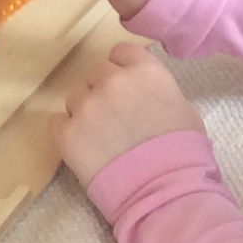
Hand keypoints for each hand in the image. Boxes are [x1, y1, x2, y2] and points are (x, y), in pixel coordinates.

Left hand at [53, 42, 204, 185]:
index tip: (127, 88)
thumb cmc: (184, 153)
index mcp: (145, 71)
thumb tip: (146, 93)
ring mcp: (87, 106)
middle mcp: (113, 80)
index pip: (121, 52)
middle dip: (104, 91)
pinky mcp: (67, 133)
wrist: (163, 190)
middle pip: (96, 74)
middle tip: (115, 118)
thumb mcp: (183, 109)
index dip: (122, 69)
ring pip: (75, 97)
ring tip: (100, 138)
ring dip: (85, 112)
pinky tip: (83, 147)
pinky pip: (58, 122)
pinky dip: (68, 132)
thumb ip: (158, 90)